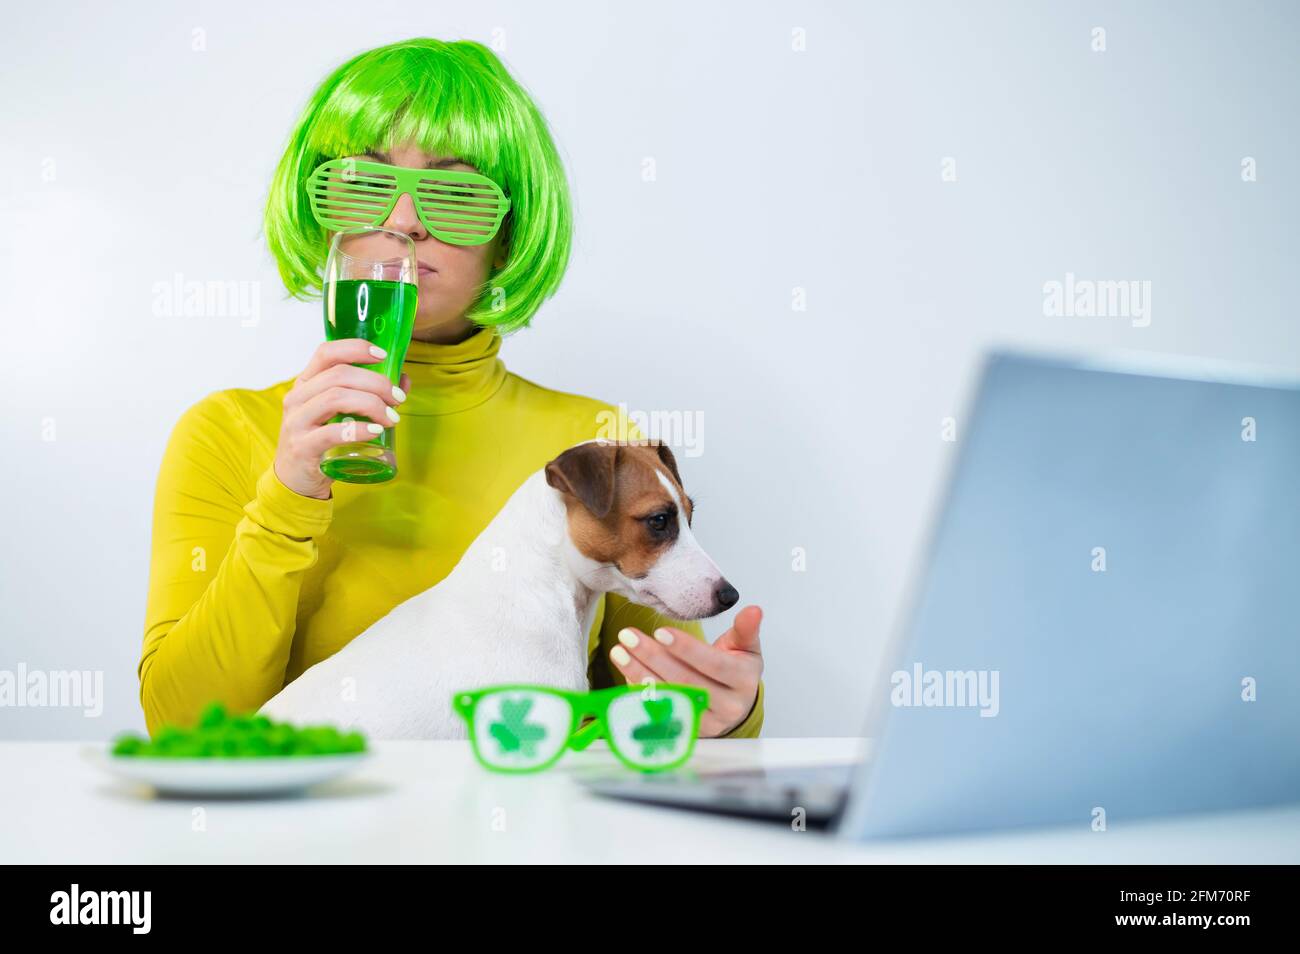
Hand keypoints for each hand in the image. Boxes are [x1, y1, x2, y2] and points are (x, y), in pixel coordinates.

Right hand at [273, 338, 409, 499]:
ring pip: (336, 398)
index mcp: (306, 383)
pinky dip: (358, 429)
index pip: (327, 352)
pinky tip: (375, 432)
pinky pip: (331, 433)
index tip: (383, 355)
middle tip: (398, 398)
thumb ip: (368, 395)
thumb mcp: (340, 414)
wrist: (295, 480)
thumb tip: (403, 381)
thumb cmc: (322, 442)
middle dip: (376, 383)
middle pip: (339, 375)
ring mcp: (297, 422)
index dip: (356, 348)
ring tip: (392, 418)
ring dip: (372, 404)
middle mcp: (297, 398)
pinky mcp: (302, 447)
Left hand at [609, 605, 763, 736]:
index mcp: (744, 682)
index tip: (661, 631)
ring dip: (639, 673)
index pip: (713, 664)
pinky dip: (639, 693)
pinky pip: (659, 713)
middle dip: (654, 657)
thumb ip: (745, 629)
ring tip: (619, 651)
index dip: (686, 649)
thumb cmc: (736, 668)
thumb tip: (754, 609)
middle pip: (685, 682)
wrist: (733, 703)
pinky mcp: (687, 733)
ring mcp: (706, 724)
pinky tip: (626, 671)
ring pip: (668, 698)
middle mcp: (727, 708)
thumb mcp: (745, 647)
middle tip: (628, 636)